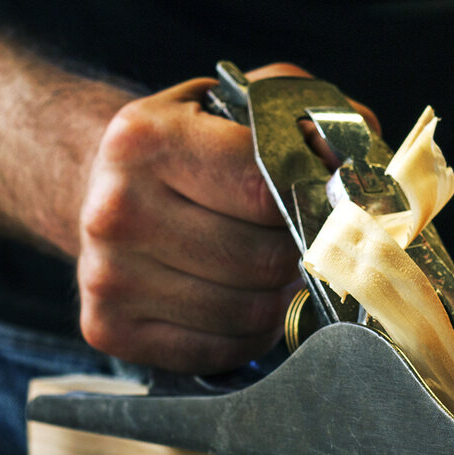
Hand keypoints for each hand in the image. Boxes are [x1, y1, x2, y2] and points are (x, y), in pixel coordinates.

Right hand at [77, 64, 309, 372]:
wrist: (99, 186)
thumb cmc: (187, 147)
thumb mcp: (238, 104)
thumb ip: (307, 119)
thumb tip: (354, 167)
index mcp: (146, 139)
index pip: (266, 190)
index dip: (310, 202)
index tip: (324, 204)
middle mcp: (116, 210)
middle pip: (261, 259)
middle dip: (297, 255)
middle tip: (302, 243)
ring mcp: (108, 276)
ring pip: (248, 312)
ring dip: (278, 298)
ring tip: (273, 272)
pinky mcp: (109, 328)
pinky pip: (219, 349)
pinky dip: (248, 334)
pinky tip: (240, 300)